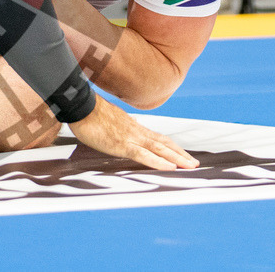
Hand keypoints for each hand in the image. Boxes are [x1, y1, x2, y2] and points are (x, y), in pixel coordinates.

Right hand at [68, 95, 198, 169]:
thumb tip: (124, 130)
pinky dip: (159, 162)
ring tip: (190, 166)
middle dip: (180, 153)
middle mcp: (136, 131)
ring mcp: (131, 137)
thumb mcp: (109, 121)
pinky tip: (170, 168)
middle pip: (163, 143)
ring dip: (177, 158)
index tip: (182, 153)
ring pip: (159, 149)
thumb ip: (119, 127)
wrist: (80, 105)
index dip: (171, 146)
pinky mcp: (122, 144)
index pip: (157, 137)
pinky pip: (144, 155)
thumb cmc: (89, 113)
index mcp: (133, 127)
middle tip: (194, 163)